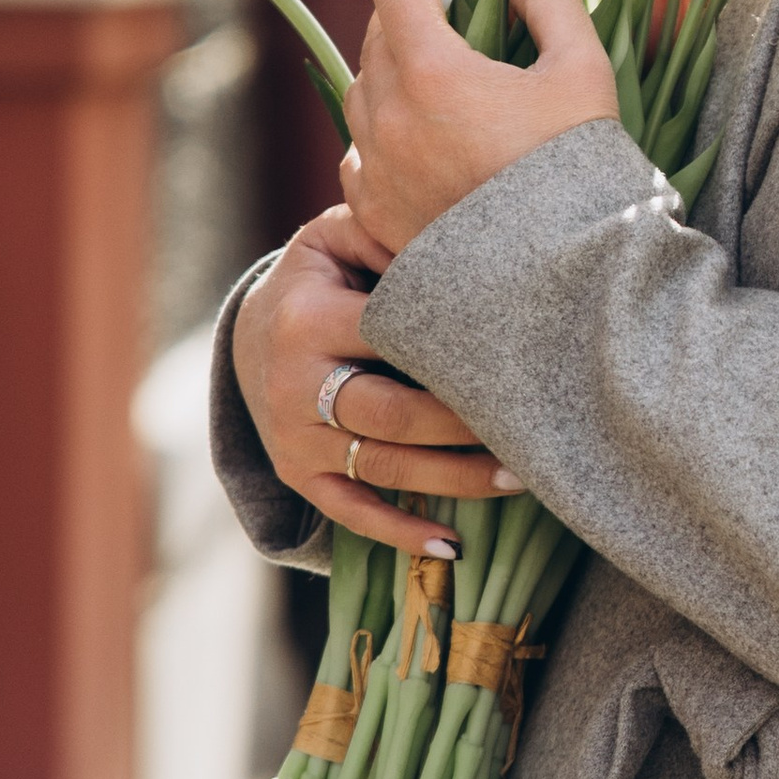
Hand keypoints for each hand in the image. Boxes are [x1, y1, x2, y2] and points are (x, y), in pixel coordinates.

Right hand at [231, 206, 513, 555]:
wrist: (248, 333)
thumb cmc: (321, 278)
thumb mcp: (338, 241)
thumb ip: (388, 233)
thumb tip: (463, 233)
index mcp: (309, 318)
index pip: (394, 338)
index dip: (456, 354)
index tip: (519, 362)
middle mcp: (295, 384)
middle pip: (394, 415)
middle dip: (467, 428)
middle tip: (531, 432)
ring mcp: (294, 438)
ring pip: (385, 467)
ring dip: (456, 481)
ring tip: (520, 479)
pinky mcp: (298, 474)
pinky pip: (353, 513)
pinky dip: (401, 533)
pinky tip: (454, 545)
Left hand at [341, 0, 621, 254]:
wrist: (562, 270)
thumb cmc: (577, 165)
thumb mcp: (585, 69)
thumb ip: (553, 7)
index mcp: (432, 71)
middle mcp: (388, 116)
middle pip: (375, 38)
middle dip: (412, 20)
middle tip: (457, 28)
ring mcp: (374, 168)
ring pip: (361, 96)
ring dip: (394, 77)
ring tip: (442, 91)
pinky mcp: (373, 213)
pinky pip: (359, 155)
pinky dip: (383, 138)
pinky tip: (423, 146)